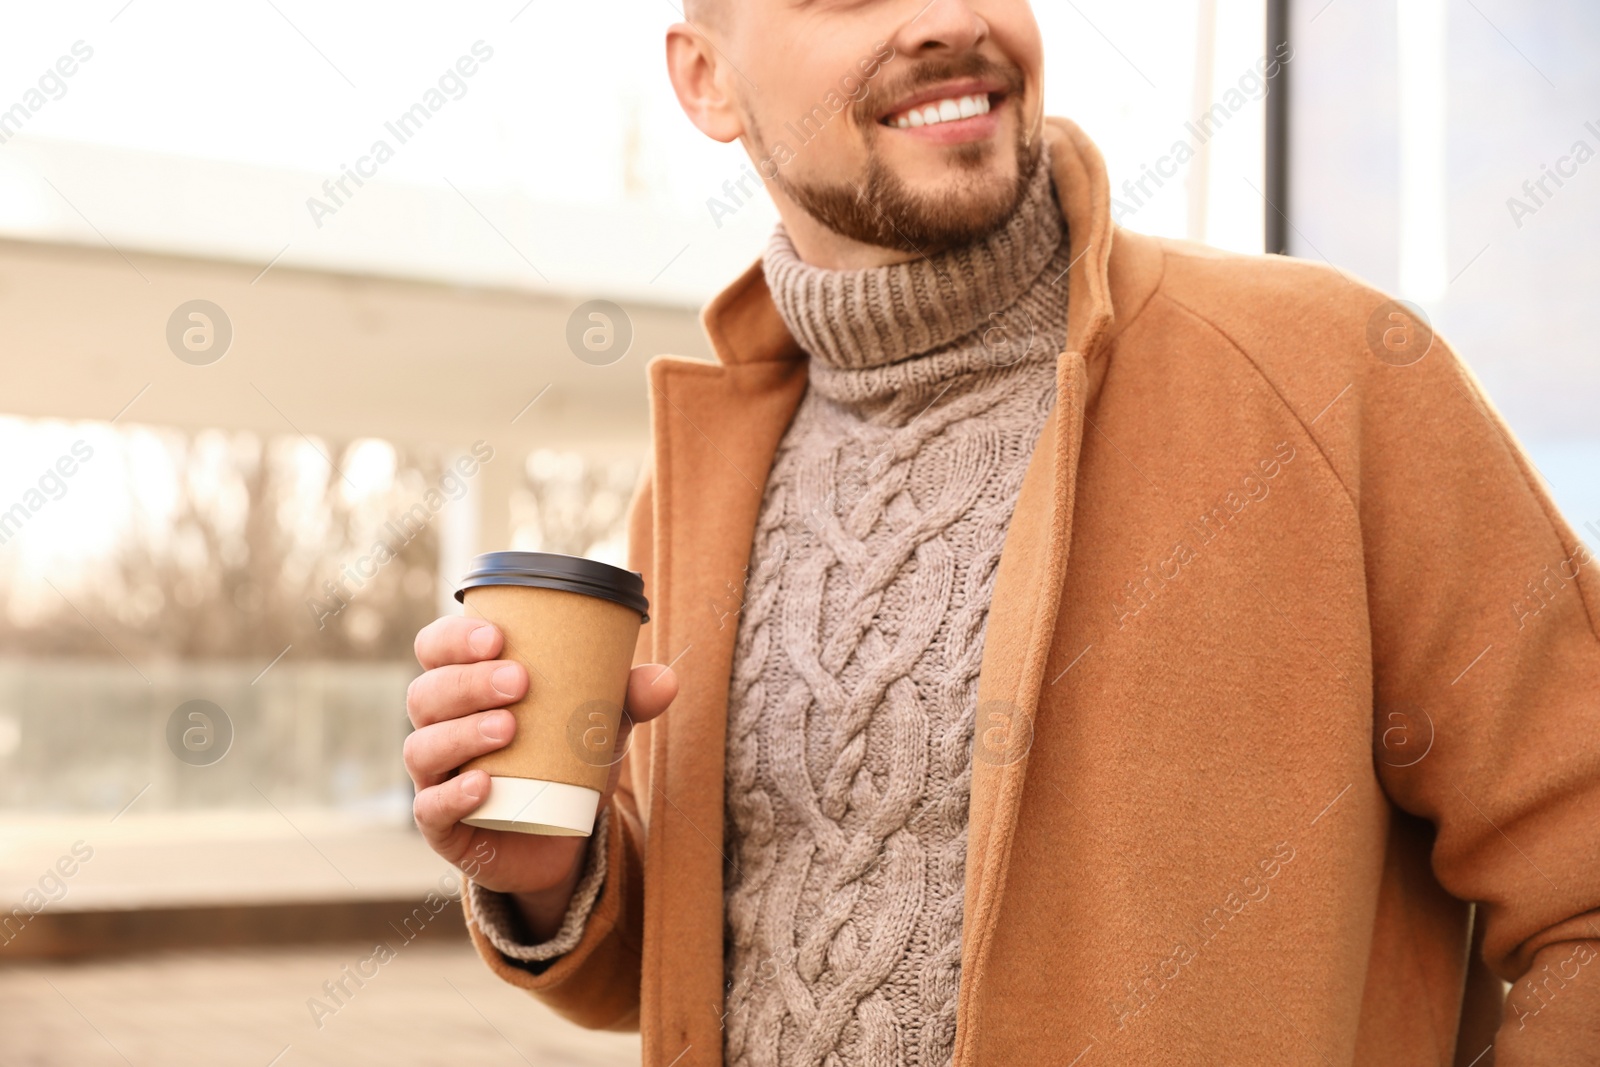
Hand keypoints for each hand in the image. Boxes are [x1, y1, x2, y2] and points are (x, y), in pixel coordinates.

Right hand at [405, 615, 677, 939]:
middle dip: (469, 682)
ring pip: (423, 747)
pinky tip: (483, 785)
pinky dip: (454, 795)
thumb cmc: (567, 761)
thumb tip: (668, 679)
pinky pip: (431, 808)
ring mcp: (435, 778)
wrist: (561, 839)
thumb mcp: (599, 726)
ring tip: (509, 727)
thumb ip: (629, 699)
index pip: (435, 650)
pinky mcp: (442, 826)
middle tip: (520, 681)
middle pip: (428, 694)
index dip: (453, 638)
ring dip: (462, 732)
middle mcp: (439, 727)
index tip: (497, 635)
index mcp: (465, 688)